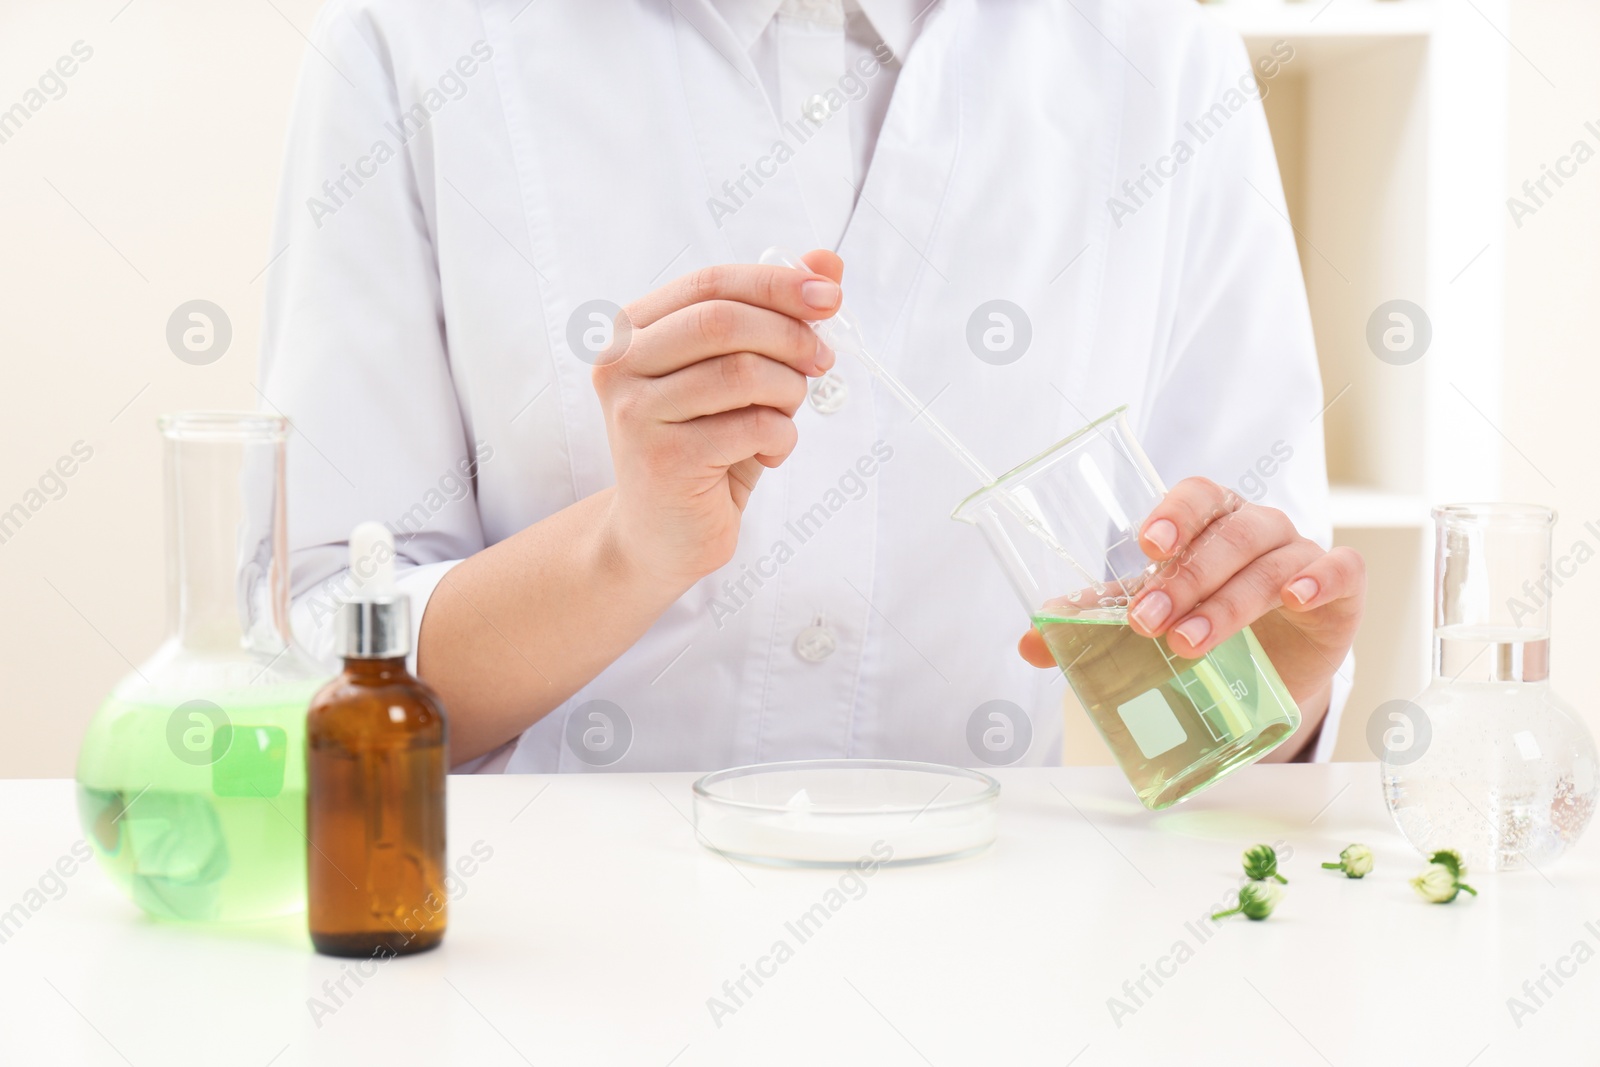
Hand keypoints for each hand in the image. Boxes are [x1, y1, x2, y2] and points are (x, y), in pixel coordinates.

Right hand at [593, 251, 842, 592]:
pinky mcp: (663, 459)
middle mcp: (621, 365)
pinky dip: (781, 437)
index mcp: (633, 331)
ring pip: (742, 372)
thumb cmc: (705, 449)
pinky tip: (768, 454)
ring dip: (788, 391)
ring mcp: (636, 412)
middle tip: (821, 361)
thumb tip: (828, 262)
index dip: (776, 283)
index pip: (710, 284)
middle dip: (789, 335)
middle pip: (724, 320)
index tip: (830, 298)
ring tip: (786, 415)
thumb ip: (777, 317)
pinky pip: (752, 426)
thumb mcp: (742, 377)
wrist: (663, 535)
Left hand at [1018, 478, 1364, 734]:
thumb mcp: (1150, 619)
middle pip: (1227, 534)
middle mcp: (1256, 529)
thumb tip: (1030, 640)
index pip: (1196, 496)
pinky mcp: (1341, 594)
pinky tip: (1295, 599)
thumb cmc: (1204, 622)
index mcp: (1210, 521)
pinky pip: (1341, 571)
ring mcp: (1300, 556)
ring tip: (1188, 643)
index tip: (1146, 545)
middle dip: (1185, 578)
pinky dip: (1320, 580)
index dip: (1174, 513)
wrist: (1269, 672)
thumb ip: (1097, 622)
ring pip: (1270, 561)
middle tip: (1149, 621)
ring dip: (1228, 601)